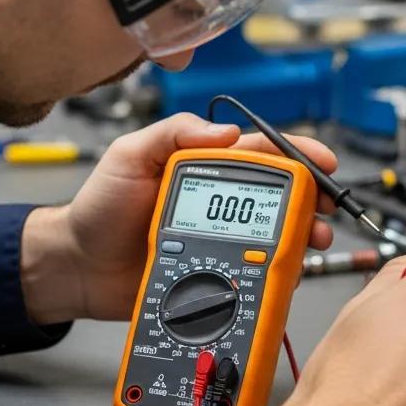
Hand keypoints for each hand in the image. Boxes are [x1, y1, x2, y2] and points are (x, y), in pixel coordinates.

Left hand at [20, 113, 336, 324]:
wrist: (79, 267)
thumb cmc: (99, 209)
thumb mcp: (129, 156)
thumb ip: (173, 135)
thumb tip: (226, 130)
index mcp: (206, 166)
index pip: (262, 153)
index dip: (299, 155)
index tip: (324, 161)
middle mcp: (220, 202)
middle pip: (282, 196)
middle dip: (313, 200)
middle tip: (327, 210)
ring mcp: (223, 239)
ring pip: (277, 235)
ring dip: (302, 236)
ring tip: (312, 241)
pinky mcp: (218, 274)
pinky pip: (257, 272)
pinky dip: (278, 272)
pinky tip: (287, 272)